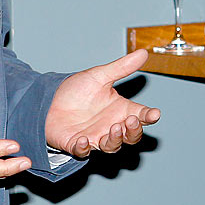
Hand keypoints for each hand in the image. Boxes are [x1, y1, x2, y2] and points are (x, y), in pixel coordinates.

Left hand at [45, 49, 160, 157]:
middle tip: (131, 121)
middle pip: (131, 136)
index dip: (149, 116)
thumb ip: (121, 68)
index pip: (141, 115)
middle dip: (134, 131)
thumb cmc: (77, 91)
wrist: (50, 98)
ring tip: (115, 128)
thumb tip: (143, 53)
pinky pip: (82, 151)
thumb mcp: (99, 76)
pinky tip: (84, 140)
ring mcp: (95, 137)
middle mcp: (110, 126)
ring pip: (111, 146)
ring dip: (115, 139)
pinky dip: (84, 148)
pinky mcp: (76, 144)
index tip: (155, 113)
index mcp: (120, 110)